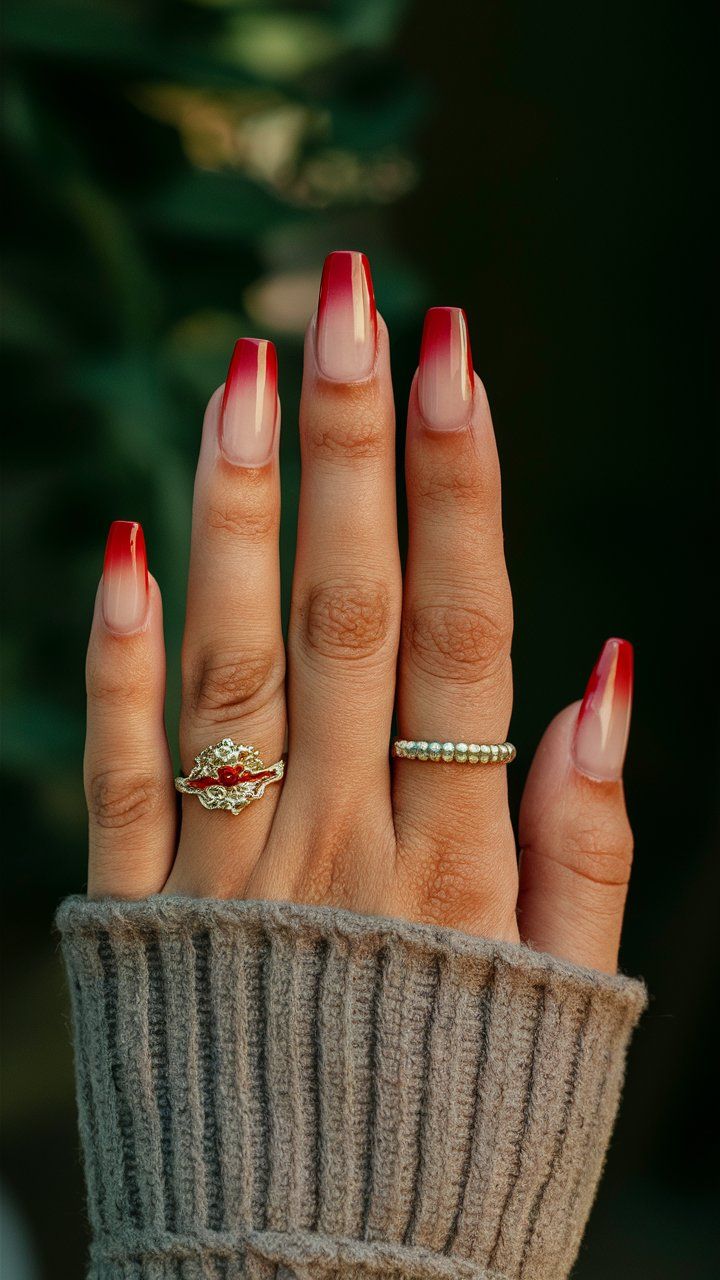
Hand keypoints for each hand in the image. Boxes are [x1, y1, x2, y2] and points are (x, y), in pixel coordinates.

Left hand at [84, 252, 633, 973]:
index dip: (461, 487)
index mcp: (456, 868)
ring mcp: (224, 876)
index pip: (465, 634)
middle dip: (352, 449)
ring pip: (231, 664)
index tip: (454, 353)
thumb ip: (588, 839)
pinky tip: (126, 543)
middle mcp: (334, 847)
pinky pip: (125, 772)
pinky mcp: (139, 914)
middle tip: (350, 299)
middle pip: (348, 614)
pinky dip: (117, 661)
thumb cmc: (465, 1141)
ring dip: (236, 513)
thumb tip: (601, 666)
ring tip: (245, 371)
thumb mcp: (577, 1004)